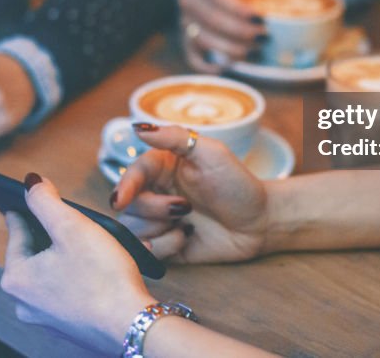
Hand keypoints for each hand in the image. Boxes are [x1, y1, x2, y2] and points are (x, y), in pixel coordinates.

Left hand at [1, 176, 155, 352]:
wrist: (133, 325)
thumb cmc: (102, 276)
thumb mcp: (71, 226)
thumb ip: (45, 200)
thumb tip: (31, 183)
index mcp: (16, 277)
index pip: (16, 230)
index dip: (27, 206)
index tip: (31, 194)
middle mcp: (24, 302)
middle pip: (34, 252)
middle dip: (52, 232)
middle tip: (69, 216)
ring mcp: (46, 317)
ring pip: (52, 271)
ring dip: (68, 253)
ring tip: (89, 239)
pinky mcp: (69, 325)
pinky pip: (68, 289)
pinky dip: (80, 274)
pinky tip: (100, 267)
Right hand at [113, 125, 268, 262]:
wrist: (259, 223)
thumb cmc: (237, 184)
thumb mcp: (212, 153)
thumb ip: (175, 137)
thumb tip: (138, 127)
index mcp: (162, 166)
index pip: (133, 174)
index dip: (125, 186)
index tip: (121, 200)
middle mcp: (156, 192)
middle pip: (130, 205)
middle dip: (154, 209)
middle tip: (184, 208)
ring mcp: (159, 221)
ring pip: (133, 229)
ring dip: (158, 230)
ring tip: (186, 225)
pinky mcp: (164, 245)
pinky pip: (146, 252)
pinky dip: (164, 247)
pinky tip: (185, 239)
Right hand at [178, 0, 265, 72]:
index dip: (239, 9)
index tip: (262, 19)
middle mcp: (187, 0)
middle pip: (213, 20)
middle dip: (241, 32)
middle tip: (264, 38)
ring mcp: (184, 22)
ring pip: (205, 40)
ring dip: (232, 50)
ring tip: (256, 53)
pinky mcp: (186, 41)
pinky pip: (192, 58)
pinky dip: (207, 67)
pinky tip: (228, 68)